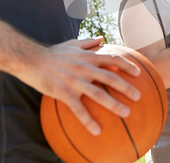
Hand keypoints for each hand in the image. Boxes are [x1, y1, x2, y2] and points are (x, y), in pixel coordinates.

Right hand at [16, 38, 140, 135]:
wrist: (30, 59)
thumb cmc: (52, 53)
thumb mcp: (72, 44)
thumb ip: (89, 42)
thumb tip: (102, 39)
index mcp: (88, 57)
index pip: (113, 59)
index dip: (127, 65)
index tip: (138, 73)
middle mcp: (84, 68)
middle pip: (111, 78)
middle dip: (127, 87)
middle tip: (138, 96)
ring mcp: (75, 81)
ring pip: (98, 95)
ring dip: (114, 105)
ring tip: (126, 113)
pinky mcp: (63, 93)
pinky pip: (78, 110)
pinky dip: (88, 121)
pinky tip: (97, 131)